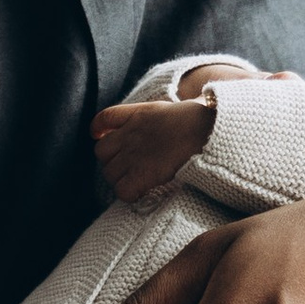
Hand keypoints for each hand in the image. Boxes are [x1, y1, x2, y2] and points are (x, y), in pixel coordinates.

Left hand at [90, 96, 215, 204]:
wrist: (206, 131)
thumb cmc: (198, 119)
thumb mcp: (171, 109)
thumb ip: (156, 117)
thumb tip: (167, 119)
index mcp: (137, 115)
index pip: (103, 119)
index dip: (98, 129)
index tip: (100, 135)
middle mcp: (130, 135)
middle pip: (101, 152)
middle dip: (111, 160)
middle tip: (127, 166)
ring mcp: (133, 156)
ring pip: (109, 174)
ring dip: (118, 179)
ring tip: (135, 181)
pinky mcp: (141, 175)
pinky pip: (121, 191)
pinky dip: (128, 194)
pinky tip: (141, 191)